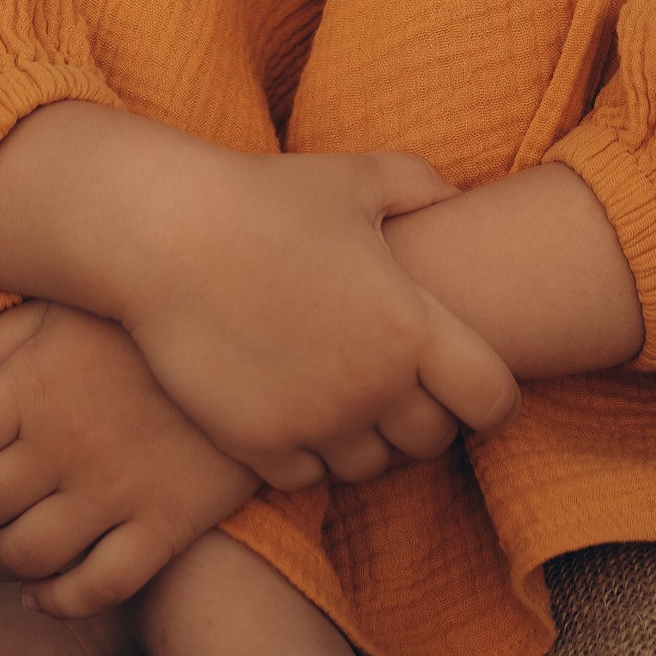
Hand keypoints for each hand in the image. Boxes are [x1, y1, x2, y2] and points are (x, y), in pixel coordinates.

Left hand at [0, 301, 255, 614]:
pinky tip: (45, 589)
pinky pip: (96, 586)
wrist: (262, 330)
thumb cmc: (146, 316)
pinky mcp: (165, 524)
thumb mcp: (65, 306)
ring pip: (25, 556)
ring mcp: (116, 491)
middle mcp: (64, 445)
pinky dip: (58, 600)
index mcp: (33, 384)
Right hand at [115, 145, 521, 491]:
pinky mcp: (258, 444)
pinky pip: (307, 477)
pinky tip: (290, 410)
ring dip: (365, 439)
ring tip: (341, 397)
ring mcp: (314, 421)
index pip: (493, 400)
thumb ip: (416, 185)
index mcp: (411, 325)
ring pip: (369, 466)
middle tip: (397, 386)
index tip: (471, 386)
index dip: (491, 399)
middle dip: (424, 417)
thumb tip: (454, 195)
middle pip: (432, 440)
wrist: (162, 233)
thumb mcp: (351, 178)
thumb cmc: (261, 197)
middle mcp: (372, 384)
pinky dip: (306, 455)